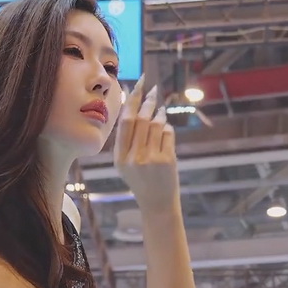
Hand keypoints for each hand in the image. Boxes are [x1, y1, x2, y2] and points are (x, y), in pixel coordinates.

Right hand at [114, 77, 179, 215]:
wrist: (157, 204)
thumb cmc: (142, 180)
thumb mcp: (126, 163)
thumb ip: (127, 139)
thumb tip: (133, 104)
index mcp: (119, 157)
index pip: (125, 121)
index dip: (133, 99)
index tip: (139, 83)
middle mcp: (133, 158)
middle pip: (141, 119)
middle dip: (148, 101)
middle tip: (153, 90)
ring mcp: (150, 159)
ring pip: (156, 124)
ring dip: (160, 114)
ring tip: (160, 112)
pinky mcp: (166, 160)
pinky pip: (168, 133)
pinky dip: (167, 127)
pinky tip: (165, 129)